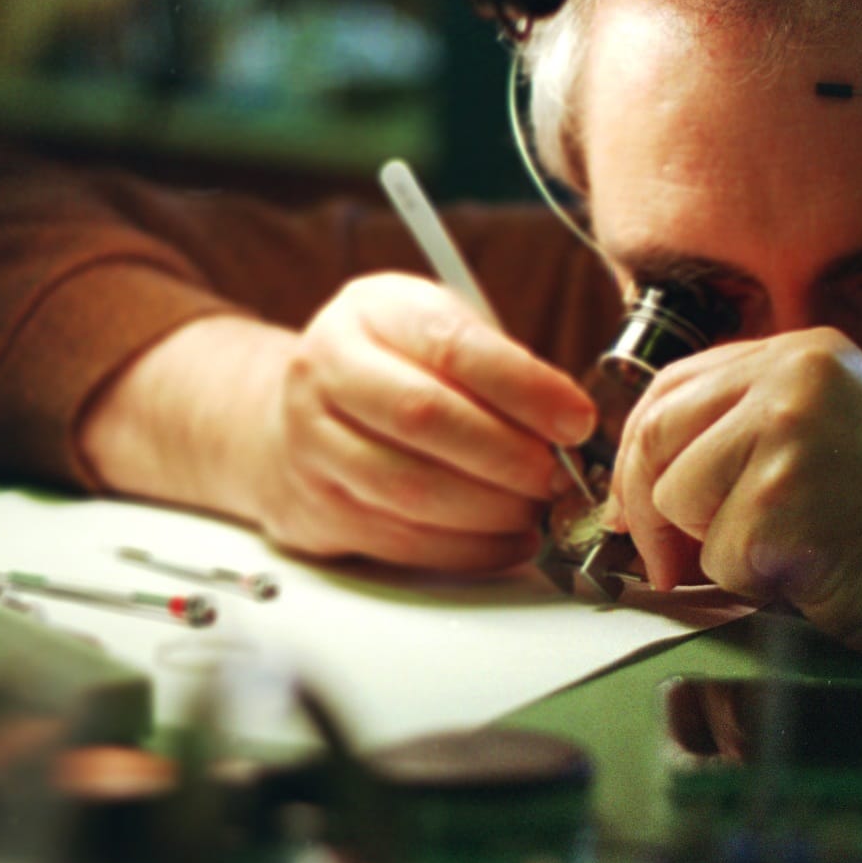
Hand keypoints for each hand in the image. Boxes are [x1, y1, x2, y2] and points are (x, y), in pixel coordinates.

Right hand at [81, 274, 595, 572]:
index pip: (451, 347)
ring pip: (411, 489)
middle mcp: (325, 370)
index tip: (576, 419)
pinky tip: (510, 540)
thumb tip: (574, 424)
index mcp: (370, 313)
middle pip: (424, 418)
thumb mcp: (434, 333)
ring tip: (537, 508)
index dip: (523, 388)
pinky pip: (403, 541)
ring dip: (492, 509)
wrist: (285, 417)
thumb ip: (496, 365)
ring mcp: (311, 444)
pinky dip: (470, 549)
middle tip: (558, 476)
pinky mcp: (318, 510)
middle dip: (508, 456)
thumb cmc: (388, 370)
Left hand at [607, 327, 861, 662]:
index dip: (640, 453)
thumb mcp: (820, 431)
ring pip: (677, 496)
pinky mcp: (785, 499)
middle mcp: (792, 376)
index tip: (638, 506)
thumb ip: (739, 428)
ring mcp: (790, 433)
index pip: (670, 386)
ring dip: (712, 547)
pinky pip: (716, 555)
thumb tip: (632, 482)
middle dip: (650, 508)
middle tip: (671, 558)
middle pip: (655, 434)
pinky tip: (806, 570)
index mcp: (799, 352)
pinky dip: (747, 583)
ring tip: (783, 548)